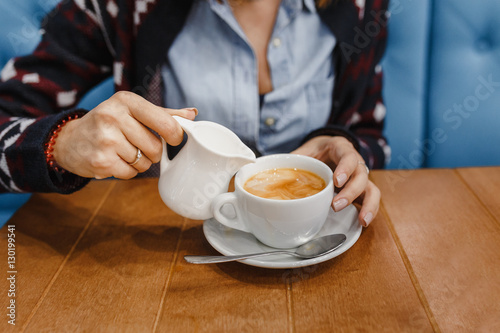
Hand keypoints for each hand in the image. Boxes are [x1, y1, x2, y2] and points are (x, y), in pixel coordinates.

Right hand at [52, 91, 196, 178]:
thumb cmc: (108, 123)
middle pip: (156, 147)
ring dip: (140, 162)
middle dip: (153, 152)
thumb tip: (193, 114)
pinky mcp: (100, 161)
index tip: (174, 138)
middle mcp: (114, 117)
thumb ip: (163, 113)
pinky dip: (128, 171)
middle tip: (138, 145)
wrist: (69, 140)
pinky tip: (115, 160)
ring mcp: (106, 140)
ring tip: (123, 151)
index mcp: (126, 101)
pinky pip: (131, 174)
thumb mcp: (132, 110)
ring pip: (145, 162)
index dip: (175, 134)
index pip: (164, 122)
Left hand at [291, 135, 379, 226]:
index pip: (348, 156)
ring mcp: (360, 176)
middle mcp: (355, 161)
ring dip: (366, 204)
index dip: (345, 169)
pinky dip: (370, 210)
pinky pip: (371, 198)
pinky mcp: (362, 188)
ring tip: (361, 219)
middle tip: (335, 205)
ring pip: (372, 188)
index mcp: (340, 148)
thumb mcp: (303, 150)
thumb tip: (270, 170)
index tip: (336, 181)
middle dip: (351, 192)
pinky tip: (363, 222)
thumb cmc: (315, 151)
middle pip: (362, 175)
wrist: (325, 149)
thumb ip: (292, 160)